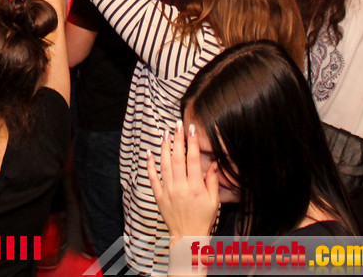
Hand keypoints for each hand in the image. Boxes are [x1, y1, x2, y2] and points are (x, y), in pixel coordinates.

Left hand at [147, 121, 218, 239]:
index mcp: (195, 187)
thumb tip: (213, 163)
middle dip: (178, 140)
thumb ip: (212, 181)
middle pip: (178, 158)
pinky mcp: (159, 196)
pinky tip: (149, 152)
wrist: (188, 237)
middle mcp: (181, 187)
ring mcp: (168, 191)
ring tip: (166, 133)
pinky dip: (150, 165)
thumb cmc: (203, 218)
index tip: (192, 129)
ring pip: (165, 165)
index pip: (193, 160)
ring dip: (165, 147)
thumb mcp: (214, 201)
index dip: (192, 143)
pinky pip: (153, 178)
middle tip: (177, 125)